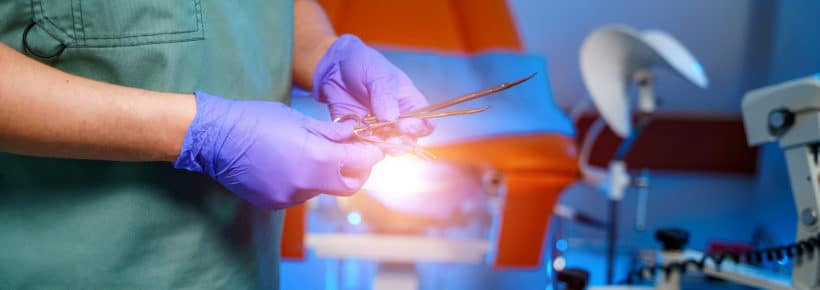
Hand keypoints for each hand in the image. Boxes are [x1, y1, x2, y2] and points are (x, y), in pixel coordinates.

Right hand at [174, 91, 383, 208]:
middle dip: (356, 172)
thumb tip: (353, 135)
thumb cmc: (255, 120)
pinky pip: (299, 194)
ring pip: (322, 190)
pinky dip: (303, 181)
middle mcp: (306, 183)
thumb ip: (329, 132)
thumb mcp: (298, 120)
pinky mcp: (274, 204)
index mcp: (316, 158)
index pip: (359, 162)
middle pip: (348, 186)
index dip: (370, 155)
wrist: (214, 138)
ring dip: (325, 175)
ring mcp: (289, 197)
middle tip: (353, 156)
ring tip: (310, 154)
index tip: (373, 148)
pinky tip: (289, 165)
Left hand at [312, 34, 433, 138]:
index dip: (418, 128)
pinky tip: (353, 142)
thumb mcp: (377, 74)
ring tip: (368, 139)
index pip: (425, 124)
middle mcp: (398, 121)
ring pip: (385, 149)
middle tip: (386, 137)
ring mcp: (378, 131)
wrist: (335, 66)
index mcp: (411, 104)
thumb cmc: (364, 64)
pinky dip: (359, 150)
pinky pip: (362, 149)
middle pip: (408, 142)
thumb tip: (390, 119)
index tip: (404, 125)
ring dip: (379, 148)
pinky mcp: (358, 135)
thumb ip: (385, 95)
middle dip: (400, 144)